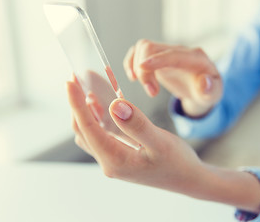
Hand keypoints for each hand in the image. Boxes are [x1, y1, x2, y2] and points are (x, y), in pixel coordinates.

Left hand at [66, 78, 259, 213]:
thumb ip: (137, 124)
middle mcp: (110, 163)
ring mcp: (114, 160)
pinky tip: (104, 105)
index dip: (77, 103)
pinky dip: (99, 118)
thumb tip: (114, 105)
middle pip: (84, 131)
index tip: (71, 82)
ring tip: (86, 89)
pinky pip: (103, 134)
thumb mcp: (160, 141)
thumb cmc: (177, 162)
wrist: (188, 179)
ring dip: (86, 111)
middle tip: (76, 80)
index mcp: (116, 160)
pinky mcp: (120, 156)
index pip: (88, 128)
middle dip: (77, 105)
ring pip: (91, 133)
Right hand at [123, 40, 222, 116]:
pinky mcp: (156, 57)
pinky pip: (138, 52)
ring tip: (148, 88)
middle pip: (152, 47)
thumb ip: (210, 90)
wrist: (202, 89)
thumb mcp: (213, 95)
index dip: (157, 59)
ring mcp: (166, 52)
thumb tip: (203, 82)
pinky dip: (130, 62)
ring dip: (137, 67)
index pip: (173, 54)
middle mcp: (179, 50)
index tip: (141, 68)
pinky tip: (133, 78)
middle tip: (152, 93)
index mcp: (195, 57)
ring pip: (142, 47)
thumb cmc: (208, 91)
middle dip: (145, 70)